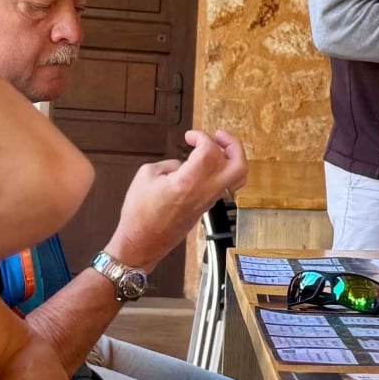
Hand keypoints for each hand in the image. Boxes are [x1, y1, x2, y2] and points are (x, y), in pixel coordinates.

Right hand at [108, 129, 247, 270]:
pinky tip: (205, 166)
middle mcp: (205, 192)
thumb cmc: (140, 214)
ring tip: (217, 148)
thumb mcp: (146, 176)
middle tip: (219, 136)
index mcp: (189, 182)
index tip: (190, 136)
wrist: (142, 243)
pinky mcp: (207, 207)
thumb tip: (183, 163)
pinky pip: (224, 186)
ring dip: (231, 159)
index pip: (210, 151)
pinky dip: (221, 171)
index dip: (202, 137)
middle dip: (233, 145)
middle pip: (238, 165)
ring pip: (237, 178)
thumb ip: (169, 163)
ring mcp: (209, 201)